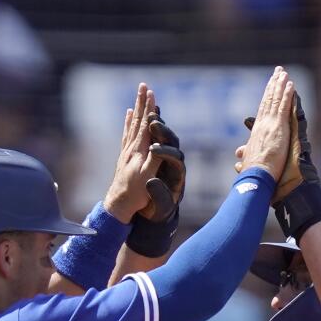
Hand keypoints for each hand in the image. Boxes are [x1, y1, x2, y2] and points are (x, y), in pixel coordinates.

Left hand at [102, 83, 162, 221]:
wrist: (118, 205)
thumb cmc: (135, 193)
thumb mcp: (148, 177)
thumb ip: (154, 159)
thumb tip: (157, 144)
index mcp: (139, 151)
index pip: (145, 126)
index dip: (149, 109)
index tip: (150, 93)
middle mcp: (131, 148)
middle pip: (138, 121)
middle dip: (142, 104)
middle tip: (143, 86)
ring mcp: (126, 152)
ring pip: (132, 126)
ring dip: (136, 111)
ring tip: (137, 99)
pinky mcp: (124, 157)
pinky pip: (126, 135)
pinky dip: (128, 123)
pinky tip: (128, 116)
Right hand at [139, 107, 185, 222]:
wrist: (156, 211)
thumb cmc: (159, 211)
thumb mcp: (160, 207)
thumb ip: (159, 195)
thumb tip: (152, 182)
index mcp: (177, 174)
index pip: (175, 158)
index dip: (165, 152)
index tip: (153, 150)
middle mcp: (174, 161)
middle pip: (172, 141)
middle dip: (162, 131)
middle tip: (153, 121)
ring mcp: (166, 155)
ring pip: (163, 134)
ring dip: (157, 121)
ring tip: (150, 108)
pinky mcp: (156, 152)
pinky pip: (152, 134)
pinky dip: (148, 123)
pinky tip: (144, 110)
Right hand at [236, 68, 296, 191]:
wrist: (256, 176)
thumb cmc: (252, 173)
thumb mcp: (248, 161)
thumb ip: (244, 156)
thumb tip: (237, 159)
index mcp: (256, 131)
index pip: (263, 109)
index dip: (267, 96)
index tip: (271, 85)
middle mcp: (262, 124)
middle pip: (268, 100)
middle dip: (274, 84)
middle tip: (278, 71)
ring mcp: (270, 124)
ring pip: (275, 100)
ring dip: (280, 85)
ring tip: (284, 73)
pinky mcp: (278, 126)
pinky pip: (283, 106)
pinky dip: (287, 94)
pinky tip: (290, 84)